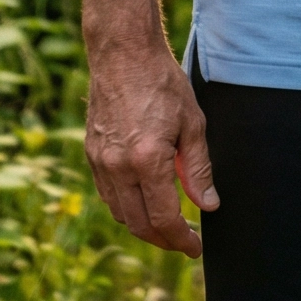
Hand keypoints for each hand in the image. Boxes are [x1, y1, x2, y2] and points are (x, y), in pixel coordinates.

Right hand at [84, 41, 218, 257]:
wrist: (123, 53)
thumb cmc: (163, 82)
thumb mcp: (192, 123)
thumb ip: (198, 168)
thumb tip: (208, 205)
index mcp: (147, 161)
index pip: (164, 219)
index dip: (181, 240)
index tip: (195, 248)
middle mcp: (118, 168)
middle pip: (139, 225)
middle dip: (163, 240)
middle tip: (184, 241)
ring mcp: (101, 162)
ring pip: (121, 213)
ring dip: (143, 226)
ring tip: (167, 224)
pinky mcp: (92, 153)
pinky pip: (108, 195)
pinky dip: (127, 207)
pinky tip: (144, 201)